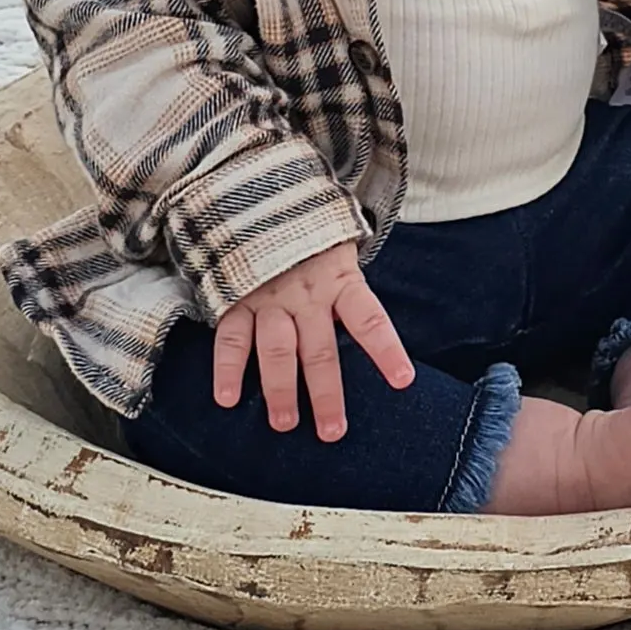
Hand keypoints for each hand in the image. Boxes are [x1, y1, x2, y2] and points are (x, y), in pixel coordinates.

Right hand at [211, 240, 414, 442]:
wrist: (261, 196)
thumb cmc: (312, 238)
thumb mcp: (340, 255)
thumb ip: (347, 294)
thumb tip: (370, 338)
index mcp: (339, 280)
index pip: (369, 318)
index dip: (386, 348)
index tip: (403, 380)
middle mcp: (306, 294)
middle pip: (319, 349)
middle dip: (326, 393)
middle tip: (331, 432)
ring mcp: (269, 297)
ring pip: (276, 348)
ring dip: (280, 388)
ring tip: (284, 423)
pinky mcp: (235, 297)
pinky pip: (231, 336)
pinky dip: (227, 367)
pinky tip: (227, 398)